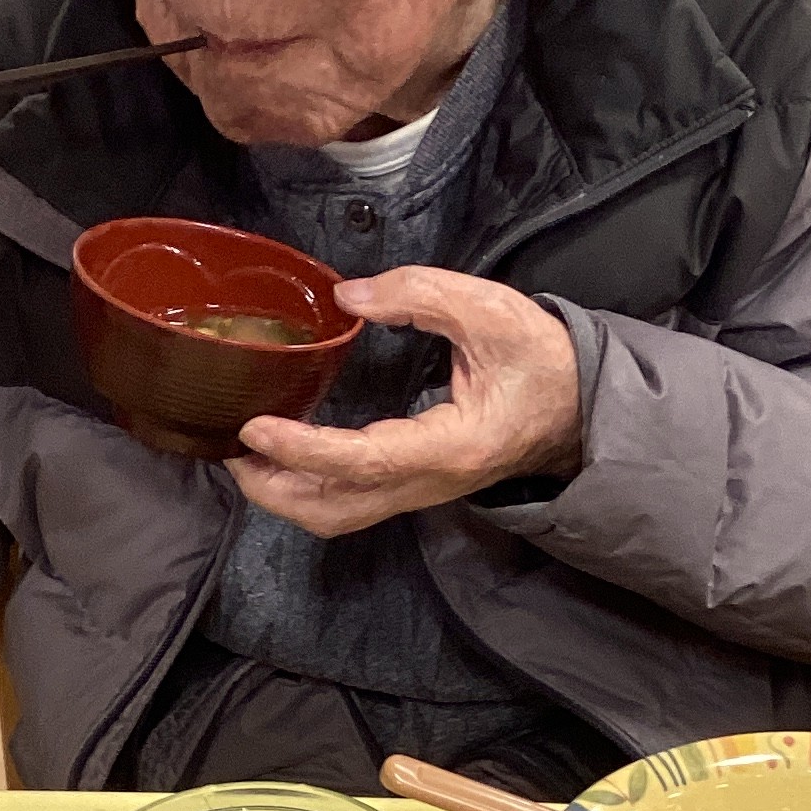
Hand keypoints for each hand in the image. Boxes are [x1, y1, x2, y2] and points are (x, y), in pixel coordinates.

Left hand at [231, 267, 582, 534]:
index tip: (256, 427)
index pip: (363, 461)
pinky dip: (307, 485)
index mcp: (450, 447)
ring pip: (339, 515)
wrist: (579, 408)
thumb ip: (420, 295)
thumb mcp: (491, 311)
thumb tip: (347, 297)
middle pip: (337, 510)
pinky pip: (350, 501)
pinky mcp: (414, 486)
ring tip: (244, 455)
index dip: (303, 450)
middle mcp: (431, 483)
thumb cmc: (541, 360)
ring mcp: (421, 492)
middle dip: (275, 488)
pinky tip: (282, 456)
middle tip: (230, 447)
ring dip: (284, 495)